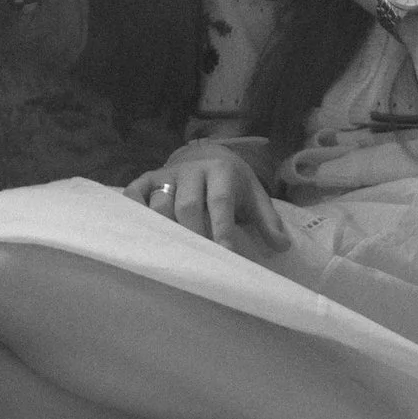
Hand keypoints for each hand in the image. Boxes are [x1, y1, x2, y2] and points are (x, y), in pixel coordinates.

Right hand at [124, 142, 283, 250]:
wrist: (207, 157)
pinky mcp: (147, 179)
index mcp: (221, 172)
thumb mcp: (254, 197)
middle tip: (200, 261)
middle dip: (194, 235)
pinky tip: (142, 232)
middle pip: (187, 206)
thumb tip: (282, 247)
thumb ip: (267, 221)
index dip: (221, 230)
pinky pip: (135, 193)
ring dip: (166, 229)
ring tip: (173, 254)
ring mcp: (167, 174)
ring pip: (160, 203)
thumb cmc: (233, 185)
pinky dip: (135, 210)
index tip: (226, 256)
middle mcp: (192, 170)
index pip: (220, 202)